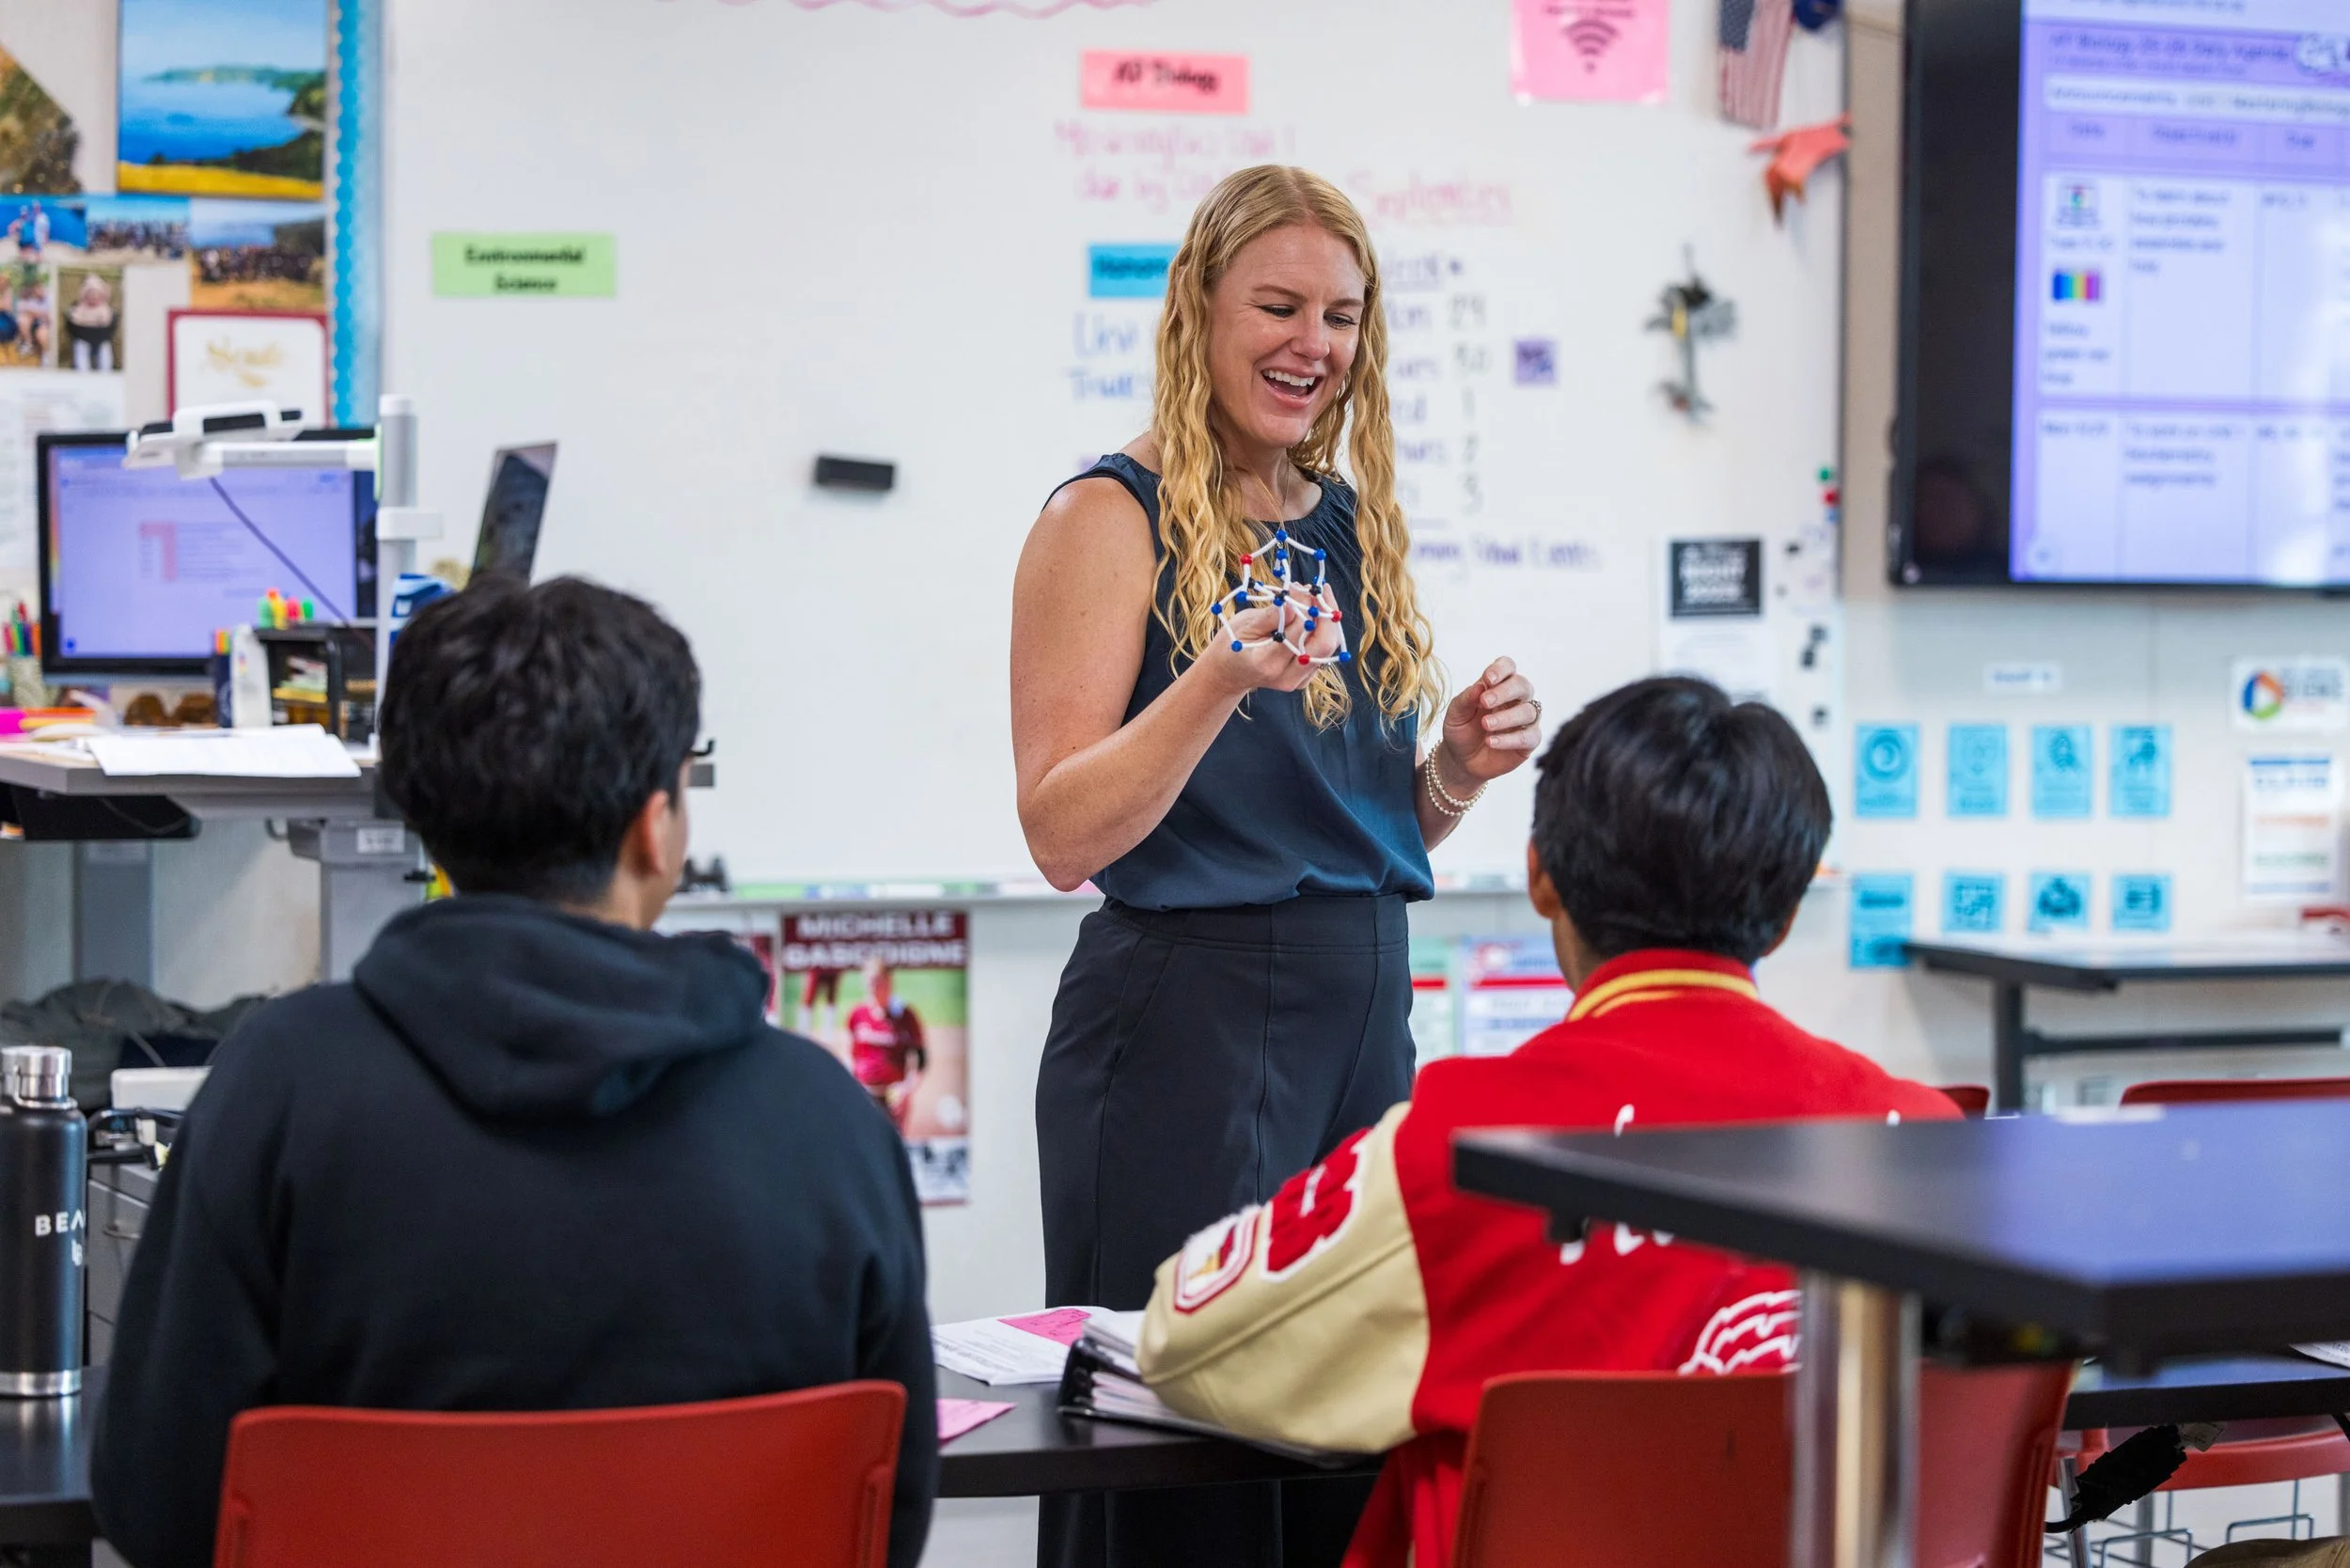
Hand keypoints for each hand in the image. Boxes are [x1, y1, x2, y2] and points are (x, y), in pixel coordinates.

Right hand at [1199, 585, 1344, 698]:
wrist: (1228, 674)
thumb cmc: (1231, 645)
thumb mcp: (1243, 625)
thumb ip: (1270, 616)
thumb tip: (1294, 603)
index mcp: (1268, 662)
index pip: (1299, 630)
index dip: (1304, 604)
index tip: (1297, 587)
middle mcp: (1287, 675)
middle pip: (1325, 644)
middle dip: (1327, 613)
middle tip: (1317, 590)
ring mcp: (1298, 680)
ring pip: (1329, 647)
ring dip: (1327, 619)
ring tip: (1315, 597)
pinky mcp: (1305, 678)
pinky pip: (1323, 652)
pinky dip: (1323, 630)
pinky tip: (1313, 613)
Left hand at [1437, 657, 1541, 784]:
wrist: (1460, 760)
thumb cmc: (1461, 730)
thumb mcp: (1456, 714)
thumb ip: (1467, 698)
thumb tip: (1480, 686)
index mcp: (1499, 685)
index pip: (1508, 667)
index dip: (1501, 669)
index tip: (1487, 679)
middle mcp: (1516, 699)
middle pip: (1523, 685)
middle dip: (1505, 691)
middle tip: (1485, 702)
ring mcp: (1525, 720)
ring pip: (1528, 711)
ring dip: (1506, 717)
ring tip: (1485, 725)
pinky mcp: (1529, 741)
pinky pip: (1529, 736)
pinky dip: (1510, 739)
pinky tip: (1491, 742)